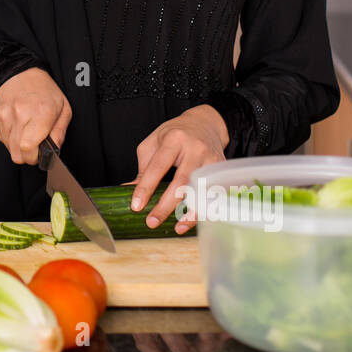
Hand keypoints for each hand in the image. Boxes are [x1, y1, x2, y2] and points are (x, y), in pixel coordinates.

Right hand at [0, 67, 71, 165]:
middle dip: (27, 155)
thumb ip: (60, 132)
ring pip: (8, 147)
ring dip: (17, 144)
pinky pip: (0, 138)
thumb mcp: (63, 108)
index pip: (29, 150)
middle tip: (34, 144)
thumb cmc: (44, 91)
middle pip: (17, 154)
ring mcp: (2, 115)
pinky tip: (15, 123)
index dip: (35, 157)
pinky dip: (8, 136)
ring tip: (25, 129)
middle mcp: (18, 114)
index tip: (40, 153)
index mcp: (40, 112)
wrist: (19, 72)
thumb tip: (53, 151)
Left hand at [127, 104, 228, 232]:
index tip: (136, 205)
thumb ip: (143, 167)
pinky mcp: (222, 170)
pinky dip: (204, 210)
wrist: (205, 123)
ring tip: (177, 228)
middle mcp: (196, 149)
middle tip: (152, 221)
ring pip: (201, 190)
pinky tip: (194, 221)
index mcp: (174, 139)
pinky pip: (214, 194)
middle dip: (166, 205)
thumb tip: (129, 190)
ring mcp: (212, 160)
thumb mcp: (153, 144)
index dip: (146, 187)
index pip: (158, 166)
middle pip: (182, 181)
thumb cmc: (175, 134)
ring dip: (190, 212)